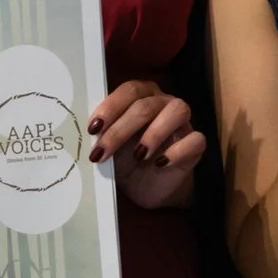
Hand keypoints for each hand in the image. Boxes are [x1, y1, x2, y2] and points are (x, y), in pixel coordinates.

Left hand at [86, 80, 203, 209]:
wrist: (148, 186)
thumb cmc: (125, 158)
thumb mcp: (109, 145)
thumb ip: (100, 134)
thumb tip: (82, 133)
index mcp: (141, 95)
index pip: (129, 90)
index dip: (110, 107)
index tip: (93, 129)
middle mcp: (163, 102)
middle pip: (145, 105)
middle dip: (120, 130)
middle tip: (101, 152)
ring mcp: (183, 122)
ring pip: (177, 110)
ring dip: (154, 133)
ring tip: (137, 155)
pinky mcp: (196, 144)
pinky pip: (196, 139)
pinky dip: (177, 151)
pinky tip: (160, 164)